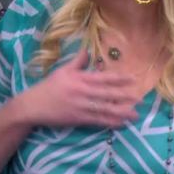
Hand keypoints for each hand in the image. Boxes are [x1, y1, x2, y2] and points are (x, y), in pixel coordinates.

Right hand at [14, 47, 139, 127]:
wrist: (33, 106)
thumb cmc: (48, 87)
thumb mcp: (62, 71)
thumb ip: (77, 61)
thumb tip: (87, 50)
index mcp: (79, 78)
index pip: (103, 78)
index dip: (119, 79)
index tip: (133, 79)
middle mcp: (82, 92)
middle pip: (107, 94)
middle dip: (124, 96)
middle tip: (140, 98)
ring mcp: (80, 106)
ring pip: (105, 109)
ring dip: (121, 111)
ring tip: (135, 114)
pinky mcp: (78, 119)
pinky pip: (97, 120)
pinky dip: (110, 122)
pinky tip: (120, 123)